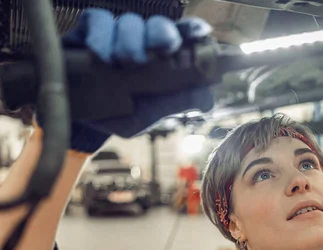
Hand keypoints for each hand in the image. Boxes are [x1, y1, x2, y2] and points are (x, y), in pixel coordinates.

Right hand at [61, 9, 213, 153]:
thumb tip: (207, 99)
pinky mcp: (89, 31)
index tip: (200, 35)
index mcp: (164, 60)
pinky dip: (101, 35)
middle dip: (162, 35)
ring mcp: (117, 34)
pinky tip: (100, 55)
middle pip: (160, 24)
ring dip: (130, 41)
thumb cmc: (118, 114)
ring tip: (123, 64)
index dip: (193, 31)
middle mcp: (144, 42)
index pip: (185, 36)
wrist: (77, 120)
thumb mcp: (148, 115)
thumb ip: (175, 104)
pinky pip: (98, 20)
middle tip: (160, 52)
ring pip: (131, 21)